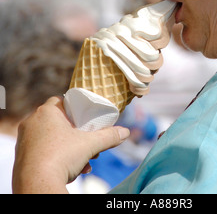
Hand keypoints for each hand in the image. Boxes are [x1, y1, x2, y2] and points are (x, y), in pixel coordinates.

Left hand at [13, 96, 129, 193]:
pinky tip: (70, 170)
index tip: (84, 120)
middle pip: (58, 122)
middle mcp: (31, 122)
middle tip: (87, 144)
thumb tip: (125, 132)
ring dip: (68, 148)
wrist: (38, 184)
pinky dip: (55, 157)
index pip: (61, 101)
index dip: (74, 109)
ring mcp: (24, 139)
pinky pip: (42, 151)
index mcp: (46, 112)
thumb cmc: (61, 157)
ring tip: (83, 162)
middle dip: (75, 134)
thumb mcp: (90, 145)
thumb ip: (108, 136)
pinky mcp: (21, 156)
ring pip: (51, 138)